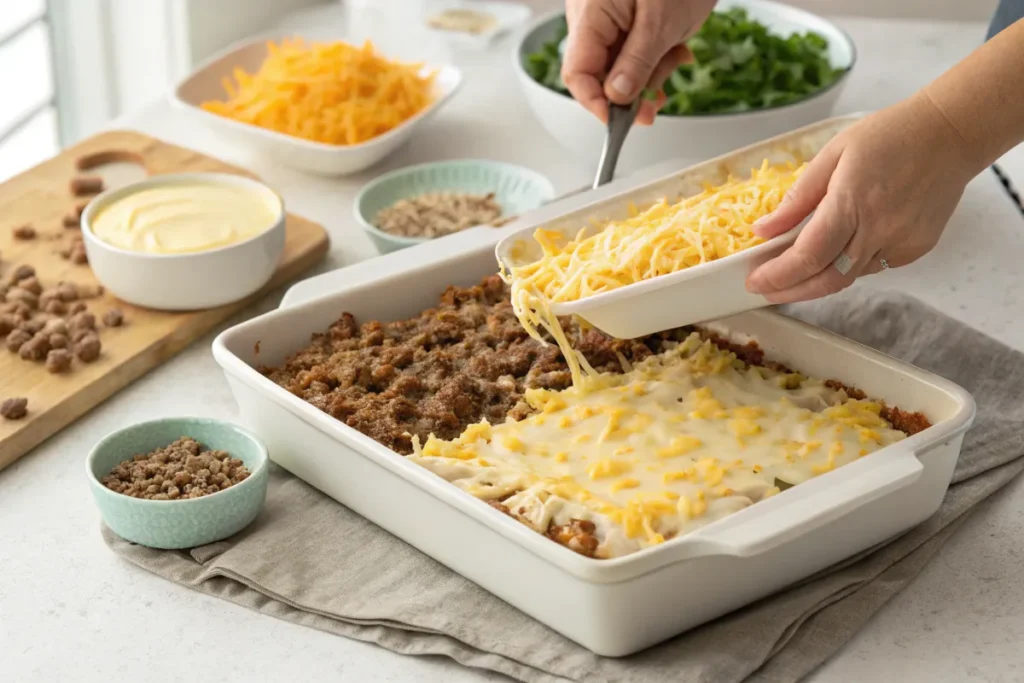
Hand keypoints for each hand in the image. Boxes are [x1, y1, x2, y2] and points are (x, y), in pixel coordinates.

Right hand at [562, 0, 715, 124]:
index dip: (596, 104)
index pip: (578, 75)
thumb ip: (637, 63)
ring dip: (649, 73)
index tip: (620, 123)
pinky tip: (674, 50)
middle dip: (629, 91)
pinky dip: (653, 58)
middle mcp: (591, 16)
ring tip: (676, 58)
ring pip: (617, 65)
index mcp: (590, 14)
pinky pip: (630, 49)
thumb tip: (616, 100)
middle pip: (597, 73)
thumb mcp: (663, 22)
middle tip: (657, 103)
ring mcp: (607, 16)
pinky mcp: (624, 17)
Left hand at [745, 93, 980, 303]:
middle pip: (828, 280)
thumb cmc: (891, 135)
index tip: (755, 281)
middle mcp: (879, 228)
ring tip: (793, 274)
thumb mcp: (833, 155)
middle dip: (791, 291)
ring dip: (818, 281)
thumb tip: (764, 231)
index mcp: (853, 201)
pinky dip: (849, 265)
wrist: (952, 133)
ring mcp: (902, 242)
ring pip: (850, 277)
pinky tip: (838, 252)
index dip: (778, 275)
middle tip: (766, 290)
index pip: (808, 255)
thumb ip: (798, 198)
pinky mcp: (917, 248)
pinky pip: (874, 267)